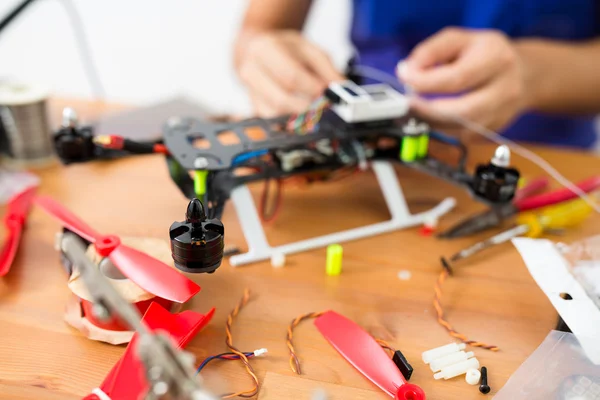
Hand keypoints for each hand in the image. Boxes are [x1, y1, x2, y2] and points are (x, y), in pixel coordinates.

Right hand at [235, 30, 342, 116]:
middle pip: (281, 99)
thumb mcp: (310, 50)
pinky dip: (289, 121)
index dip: (311, 89)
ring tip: (314, 110)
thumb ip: (328, 69)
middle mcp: (250, 71)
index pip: (290, 76)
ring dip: (299, 116)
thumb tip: (342, 90)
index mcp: (264, 50)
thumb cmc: (286, 50)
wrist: (259, 52)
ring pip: (276, 114)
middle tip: (323, 107)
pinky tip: (301, 115)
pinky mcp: (253, 107)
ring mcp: (249, 92)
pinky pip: (273, 121)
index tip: (328, 95)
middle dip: (307, 107)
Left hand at [397, 27, 529, 135]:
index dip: (425, 82)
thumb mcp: (458, 39)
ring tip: (417, 109)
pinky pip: (463, 136)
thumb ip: (431, 51)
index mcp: (495, 59)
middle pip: (462, 111)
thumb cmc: (485, 54)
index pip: (457, 78)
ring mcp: (502, 113)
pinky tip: (435, 116)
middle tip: (407, 104)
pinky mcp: (494, 130)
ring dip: (432, 122)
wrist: (524, 74)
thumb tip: (407, 71)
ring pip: (460, 129)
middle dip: (427, 111)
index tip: (404, 78)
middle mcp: (505, 88)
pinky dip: (443, 128)